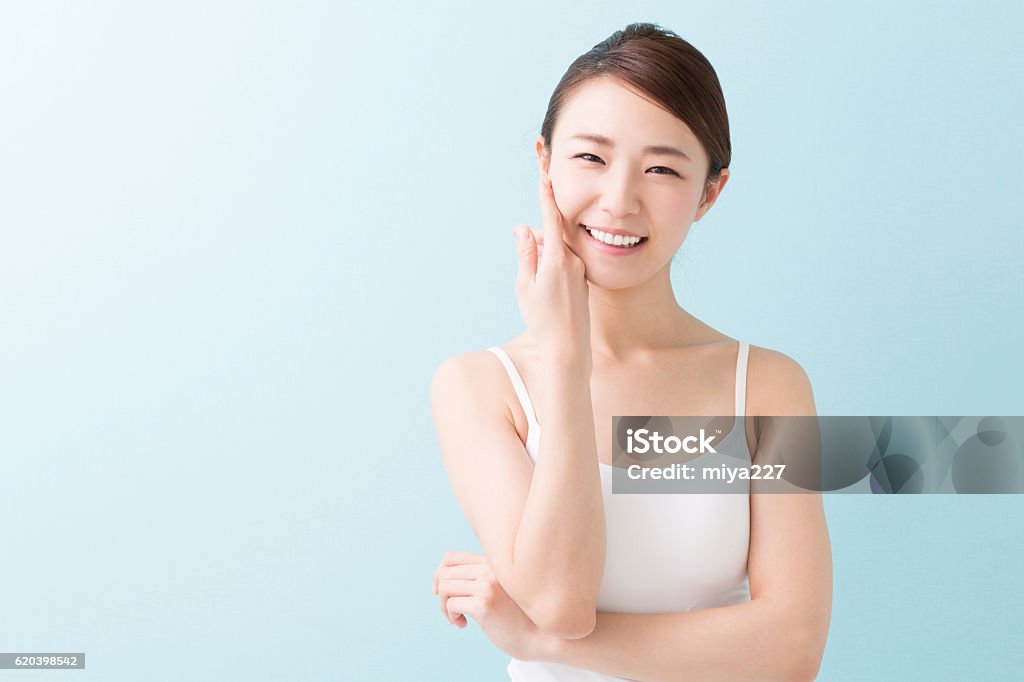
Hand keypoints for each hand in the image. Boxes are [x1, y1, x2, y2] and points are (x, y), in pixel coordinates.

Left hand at [432, 550, 541, 660]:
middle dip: (441, 595)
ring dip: (445, 607)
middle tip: (453, 611)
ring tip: (458, 618)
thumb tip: (439, 579)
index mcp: (492, 563)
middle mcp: (490, 569)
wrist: (539, 637)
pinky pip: (451, 604)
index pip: (451, 557)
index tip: (440, 592)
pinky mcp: (484, 604)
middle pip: (444, 573)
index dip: (439, 574)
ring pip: (444, 587)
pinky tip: (464, 625)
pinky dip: (452, 616)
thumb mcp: (500, 588)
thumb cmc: (517, 616)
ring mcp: (487, 586)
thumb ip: (480, 577)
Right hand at [511, 174, 591, 367]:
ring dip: (544, 247)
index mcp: (557, 259)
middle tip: (537, 214)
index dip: (547, 195)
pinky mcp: (581, 280)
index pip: (552, 218)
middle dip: (542, 222)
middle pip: (554, 232)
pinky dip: (552, 259)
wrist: (569, 347)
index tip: (545, 174)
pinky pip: (564, 261)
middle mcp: (572, 261)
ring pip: (558, 248)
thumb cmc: (543, 320)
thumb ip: (525, 253)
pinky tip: (542, 273)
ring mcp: (579, 270)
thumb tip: (523, 228)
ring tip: (532, 262)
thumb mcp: (525, 286)